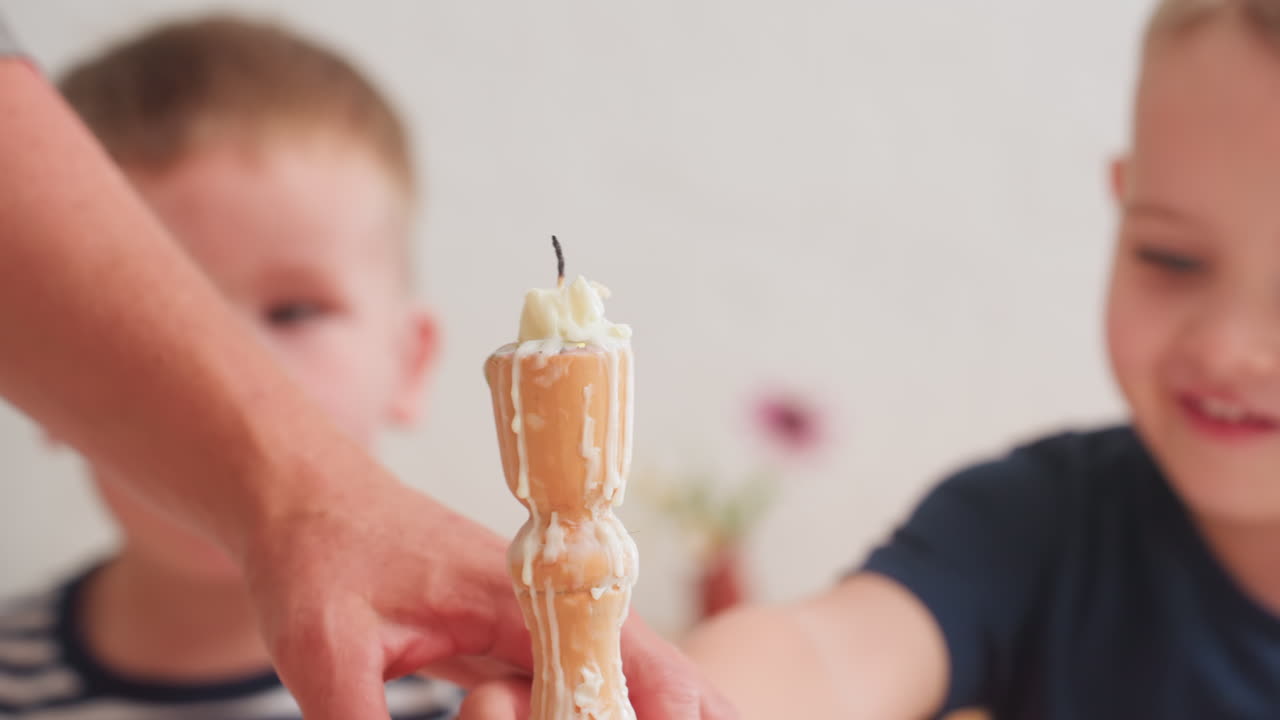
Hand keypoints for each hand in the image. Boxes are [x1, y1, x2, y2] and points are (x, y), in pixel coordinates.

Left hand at [240, 475, 736, 719]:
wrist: (299, 500)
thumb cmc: (315, 557)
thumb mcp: (326, 652)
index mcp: (515, 594)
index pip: (619, 653)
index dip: (670, 698)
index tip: (707, 719)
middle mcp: (537, 605)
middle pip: (634, 668)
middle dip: (671, 704)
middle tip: (720, 719)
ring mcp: (525, 624)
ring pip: (605, 679)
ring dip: (631, 704)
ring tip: (697, 713)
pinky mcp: (503, 641)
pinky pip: (564, 684)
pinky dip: (591, 706)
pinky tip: (631, 711)